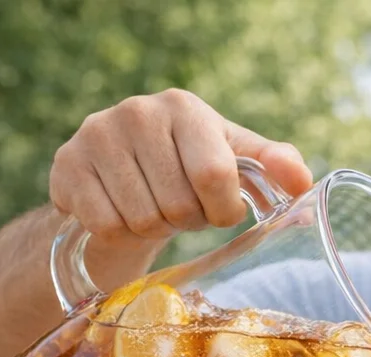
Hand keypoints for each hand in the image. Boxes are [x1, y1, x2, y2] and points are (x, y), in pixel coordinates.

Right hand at [48, 89, 311, 247]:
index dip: (223, 210)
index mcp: (186, 108)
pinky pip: (106, 223)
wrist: (125, 182)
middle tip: (181, 209)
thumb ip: (274, 166)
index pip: (215, 177)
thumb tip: (303, 181)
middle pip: (178, 205)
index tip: (218, 208)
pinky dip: (119, 232)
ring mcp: (97, 134)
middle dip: (187, 221)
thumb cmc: (191, 172)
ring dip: (155, 228)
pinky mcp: (67, 164)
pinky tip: (121, 212)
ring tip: (154, 208)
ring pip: (141, 218)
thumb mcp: (236, 163)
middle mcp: (138, 112)